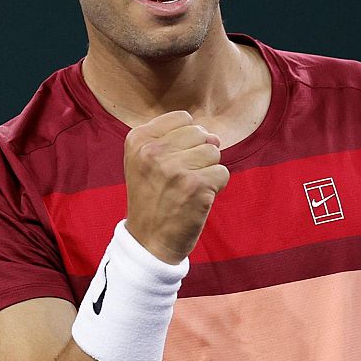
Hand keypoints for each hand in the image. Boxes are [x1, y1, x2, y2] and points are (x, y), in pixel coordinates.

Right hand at [122, 111, 229, 263]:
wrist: (148, 241)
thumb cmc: (152, 198)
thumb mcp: (145, 161)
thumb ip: (176, 139)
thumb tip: (215, 137)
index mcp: (138, 139)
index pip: (183, 119)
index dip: (186, 140)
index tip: (171, 162)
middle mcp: (153, 151)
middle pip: (200, 134)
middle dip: (198, 155)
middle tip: (179, 180)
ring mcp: (175, 168)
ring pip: (214, 152)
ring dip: (207, 171)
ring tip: (187, 189)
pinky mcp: (196, 186)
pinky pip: (223, 173)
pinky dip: (216, 187)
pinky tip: (196, 200)